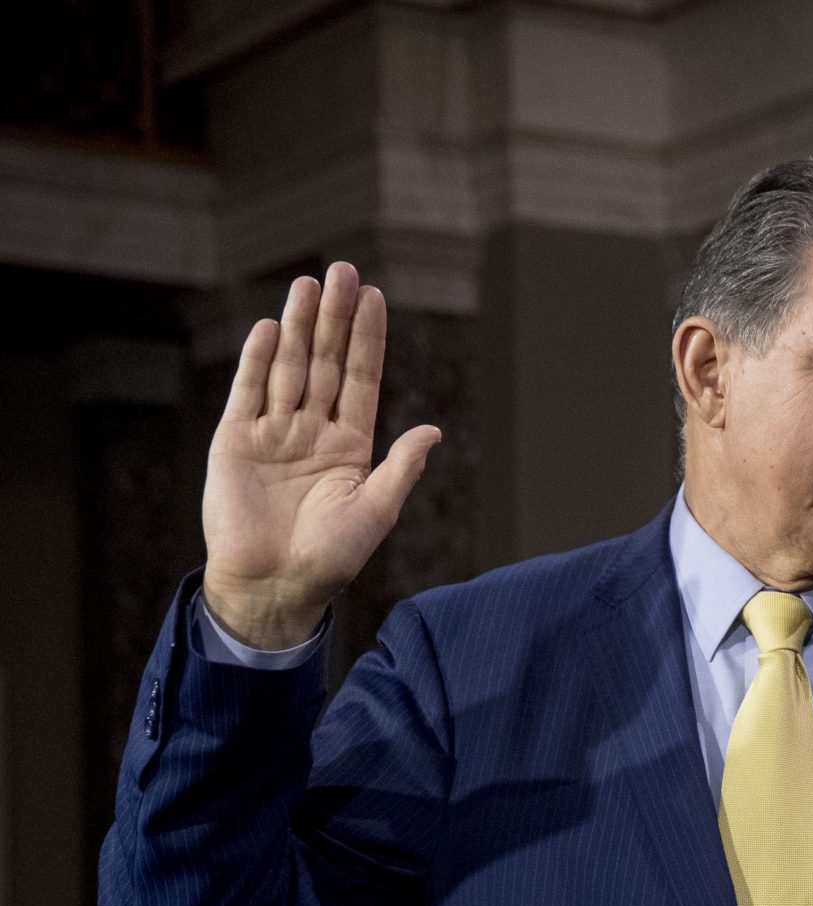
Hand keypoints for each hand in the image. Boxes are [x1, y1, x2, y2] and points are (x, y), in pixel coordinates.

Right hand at [202, 261, 441, 647]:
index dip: (366, 339)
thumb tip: (434, 429)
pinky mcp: (235, 442)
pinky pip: (247, 393)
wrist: (274, 585)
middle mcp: (312, 432)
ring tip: (308, 284)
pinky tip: (268, 328)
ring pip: (287, 368)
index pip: (360, 378)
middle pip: (323, 362)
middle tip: (341, 270)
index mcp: (350, 445)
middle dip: (332, 318)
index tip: (374, 297)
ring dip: (296, 326)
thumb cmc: (331, 558)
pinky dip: (256, 361)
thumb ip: (401, 467)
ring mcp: (272, 434)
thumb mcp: (376, 511)